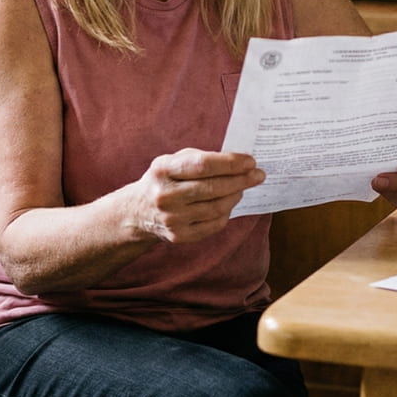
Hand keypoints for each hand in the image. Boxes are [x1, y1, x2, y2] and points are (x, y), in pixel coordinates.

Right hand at [125, 149, 265, 242]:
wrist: (137, 212)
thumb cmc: (164, 180)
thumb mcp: (172, 161)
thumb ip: (199, 159)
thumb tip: (238, 162)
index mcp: (163, 170)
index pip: (202, 165)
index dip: (230, 163)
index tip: (250, 161)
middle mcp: (165, 196)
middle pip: (212, 188)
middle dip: (241, 180)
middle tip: (258, 175)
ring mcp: (172, 219)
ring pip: (216, 208)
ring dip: (236, 196)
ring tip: (243, 187)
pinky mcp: (178, 236)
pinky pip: (213, 225)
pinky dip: (226, 212)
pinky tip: (229, 203)